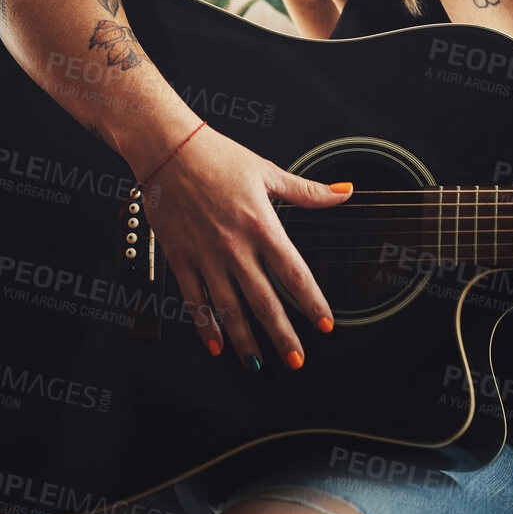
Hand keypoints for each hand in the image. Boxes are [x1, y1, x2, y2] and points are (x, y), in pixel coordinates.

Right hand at [140, 126, 352, 369]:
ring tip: (258, 364)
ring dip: (245, 341)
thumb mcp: (268, 171)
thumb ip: (308, 191)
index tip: (325, 325)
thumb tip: (344, 193)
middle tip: (297, 360)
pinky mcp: (180, 258)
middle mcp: (235, 247)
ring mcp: (206, 256)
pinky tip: (216, 345)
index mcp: (262, 226)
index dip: (312, 303)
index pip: (294, 274)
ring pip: (229, 309)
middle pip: (264, 301)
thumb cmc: (218, 157)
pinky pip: (194, 300)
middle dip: (283, 335)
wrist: (168, 149)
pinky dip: (205, 326)